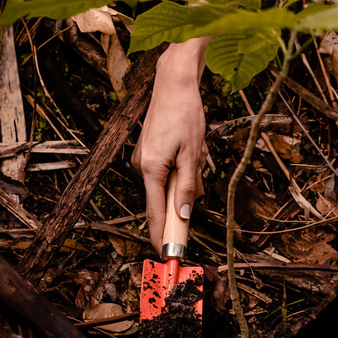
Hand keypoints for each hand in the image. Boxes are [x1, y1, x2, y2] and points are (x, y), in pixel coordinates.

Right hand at [133, 42, 208, 247]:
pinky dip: (179, 168)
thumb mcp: (193, 153)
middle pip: (161, 200)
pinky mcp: (146, 153)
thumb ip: (188, 186)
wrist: (173, 83)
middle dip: (182, 198)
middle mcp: (140, 166)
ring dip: (184, 178)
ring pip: (166, 185)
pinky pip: (164, 172)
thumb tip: (183, 214)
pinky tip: (188, 148)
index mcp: (150, 169)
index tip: (167, 253)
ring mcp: (141, 159)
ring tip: (194, 150)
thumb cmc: (185, 114)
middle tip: (197, 170)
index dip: (162, 234)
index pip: (155, 212)